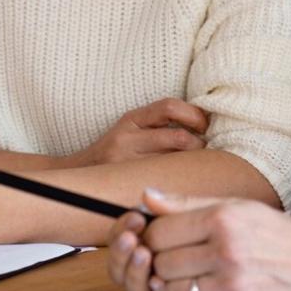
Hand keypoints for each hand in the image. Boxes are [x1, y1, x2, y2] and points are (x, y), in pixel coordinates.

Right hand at [64, 99, 207, 168]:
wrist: (78, 175)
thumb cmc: (113, 153)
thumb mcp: (130, 130)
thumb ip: (157, 125)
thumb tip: (203, 124)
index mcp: (131, 119)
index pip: (168, 107)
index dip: (194, 114)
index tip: (206, 124)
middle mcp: (127, 138)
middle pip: (177, 138)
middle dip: (201, 145)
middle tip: (211, 151)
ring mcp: (127, 163)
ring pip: (174, 162)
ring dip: (195, 164)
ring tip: (202, 168)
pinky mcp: (127, 183)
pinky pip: (163, 180)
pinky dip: (181, 180)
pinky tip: (189, 182)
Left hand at [109, 188, 290, 290]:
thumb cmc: (276, 235)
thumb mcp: (236, 206)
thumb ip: (187, 202)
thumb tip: (145, 197)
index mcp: (222, 219)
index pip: (158, 232)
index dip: (152, 236)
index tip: (161, 239)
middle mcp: (226, 252)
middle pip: (161, 262)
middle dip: (161, 262)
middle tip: (176, 260)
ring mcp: (232, 286)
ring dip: (174, 287)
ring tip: (190, 278)